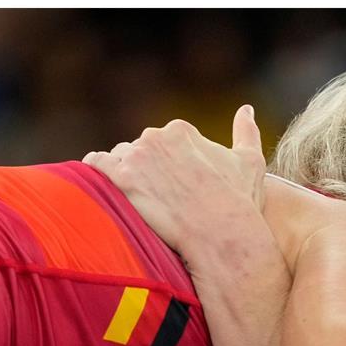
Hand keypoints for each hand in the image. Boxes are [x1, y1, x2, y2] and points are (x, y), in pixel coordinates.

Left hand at [82, 105, 266, 263]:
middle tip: (158, 199)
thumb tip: (246, 110)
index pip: (160, 141)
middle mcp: (155, 136)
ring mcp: (136, 157)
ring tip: (140, 202)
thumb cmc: (239, 203)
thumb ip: (246, 132)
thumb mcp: (249, 163)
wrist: (223, 236)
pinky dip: (98, 177)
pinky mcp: (120, 179)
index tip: (174, 188)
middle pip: (138, 150)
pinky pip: (95, 168)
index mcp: (180, 130)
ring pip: (118, 160)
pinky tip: (109, 191)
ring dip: (124, 176)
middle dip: (145, 170)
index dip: (166, 166)